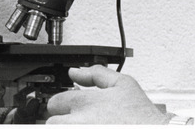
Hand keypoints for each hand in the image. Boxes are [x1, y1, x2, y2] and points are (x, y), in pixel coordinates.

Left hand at [46, 65, 170, 124]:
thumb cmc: (142, 117)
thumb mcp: (124, 84)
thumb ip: (95, 74)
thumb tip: (74, 71)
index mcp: (85, 103)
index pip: (55, 102)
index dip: (62, 104)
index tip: (69, 108)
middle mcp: (79, 123)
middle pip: (51, 123)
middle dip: (62, 120)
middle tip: (77, 120)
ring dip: (69, 126)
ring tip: (86, 125)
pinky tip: (94, 128)